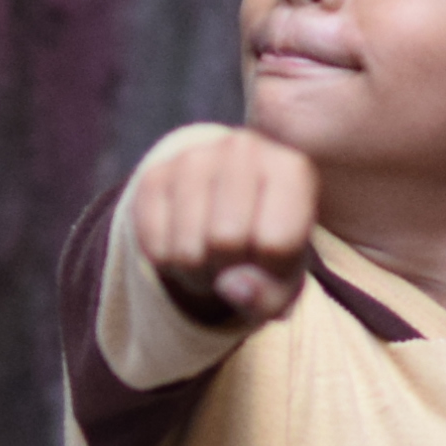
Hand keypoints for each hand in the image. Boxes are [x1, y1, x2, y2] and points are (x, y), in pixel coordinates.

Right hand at [133, 127, 315, 328]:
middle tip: (234, 258)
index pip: (275, 243)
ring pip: (185, 250)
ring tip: (211, 253)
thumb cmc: (267, 248)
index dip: (270, 269)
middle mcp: (244, 149)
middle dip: (227, 268)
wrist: (228, 214)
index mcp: (291, 169)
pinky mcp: (154, 175)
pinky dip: (167, 262)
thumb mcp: (284, 280)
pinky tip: (185, 241)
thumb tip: (231, 286)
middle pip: (225, 240)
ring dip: (196, 272)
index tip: (270, 255)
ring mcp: (194, 157)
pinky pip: (154, 247)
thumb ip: (269, 296)